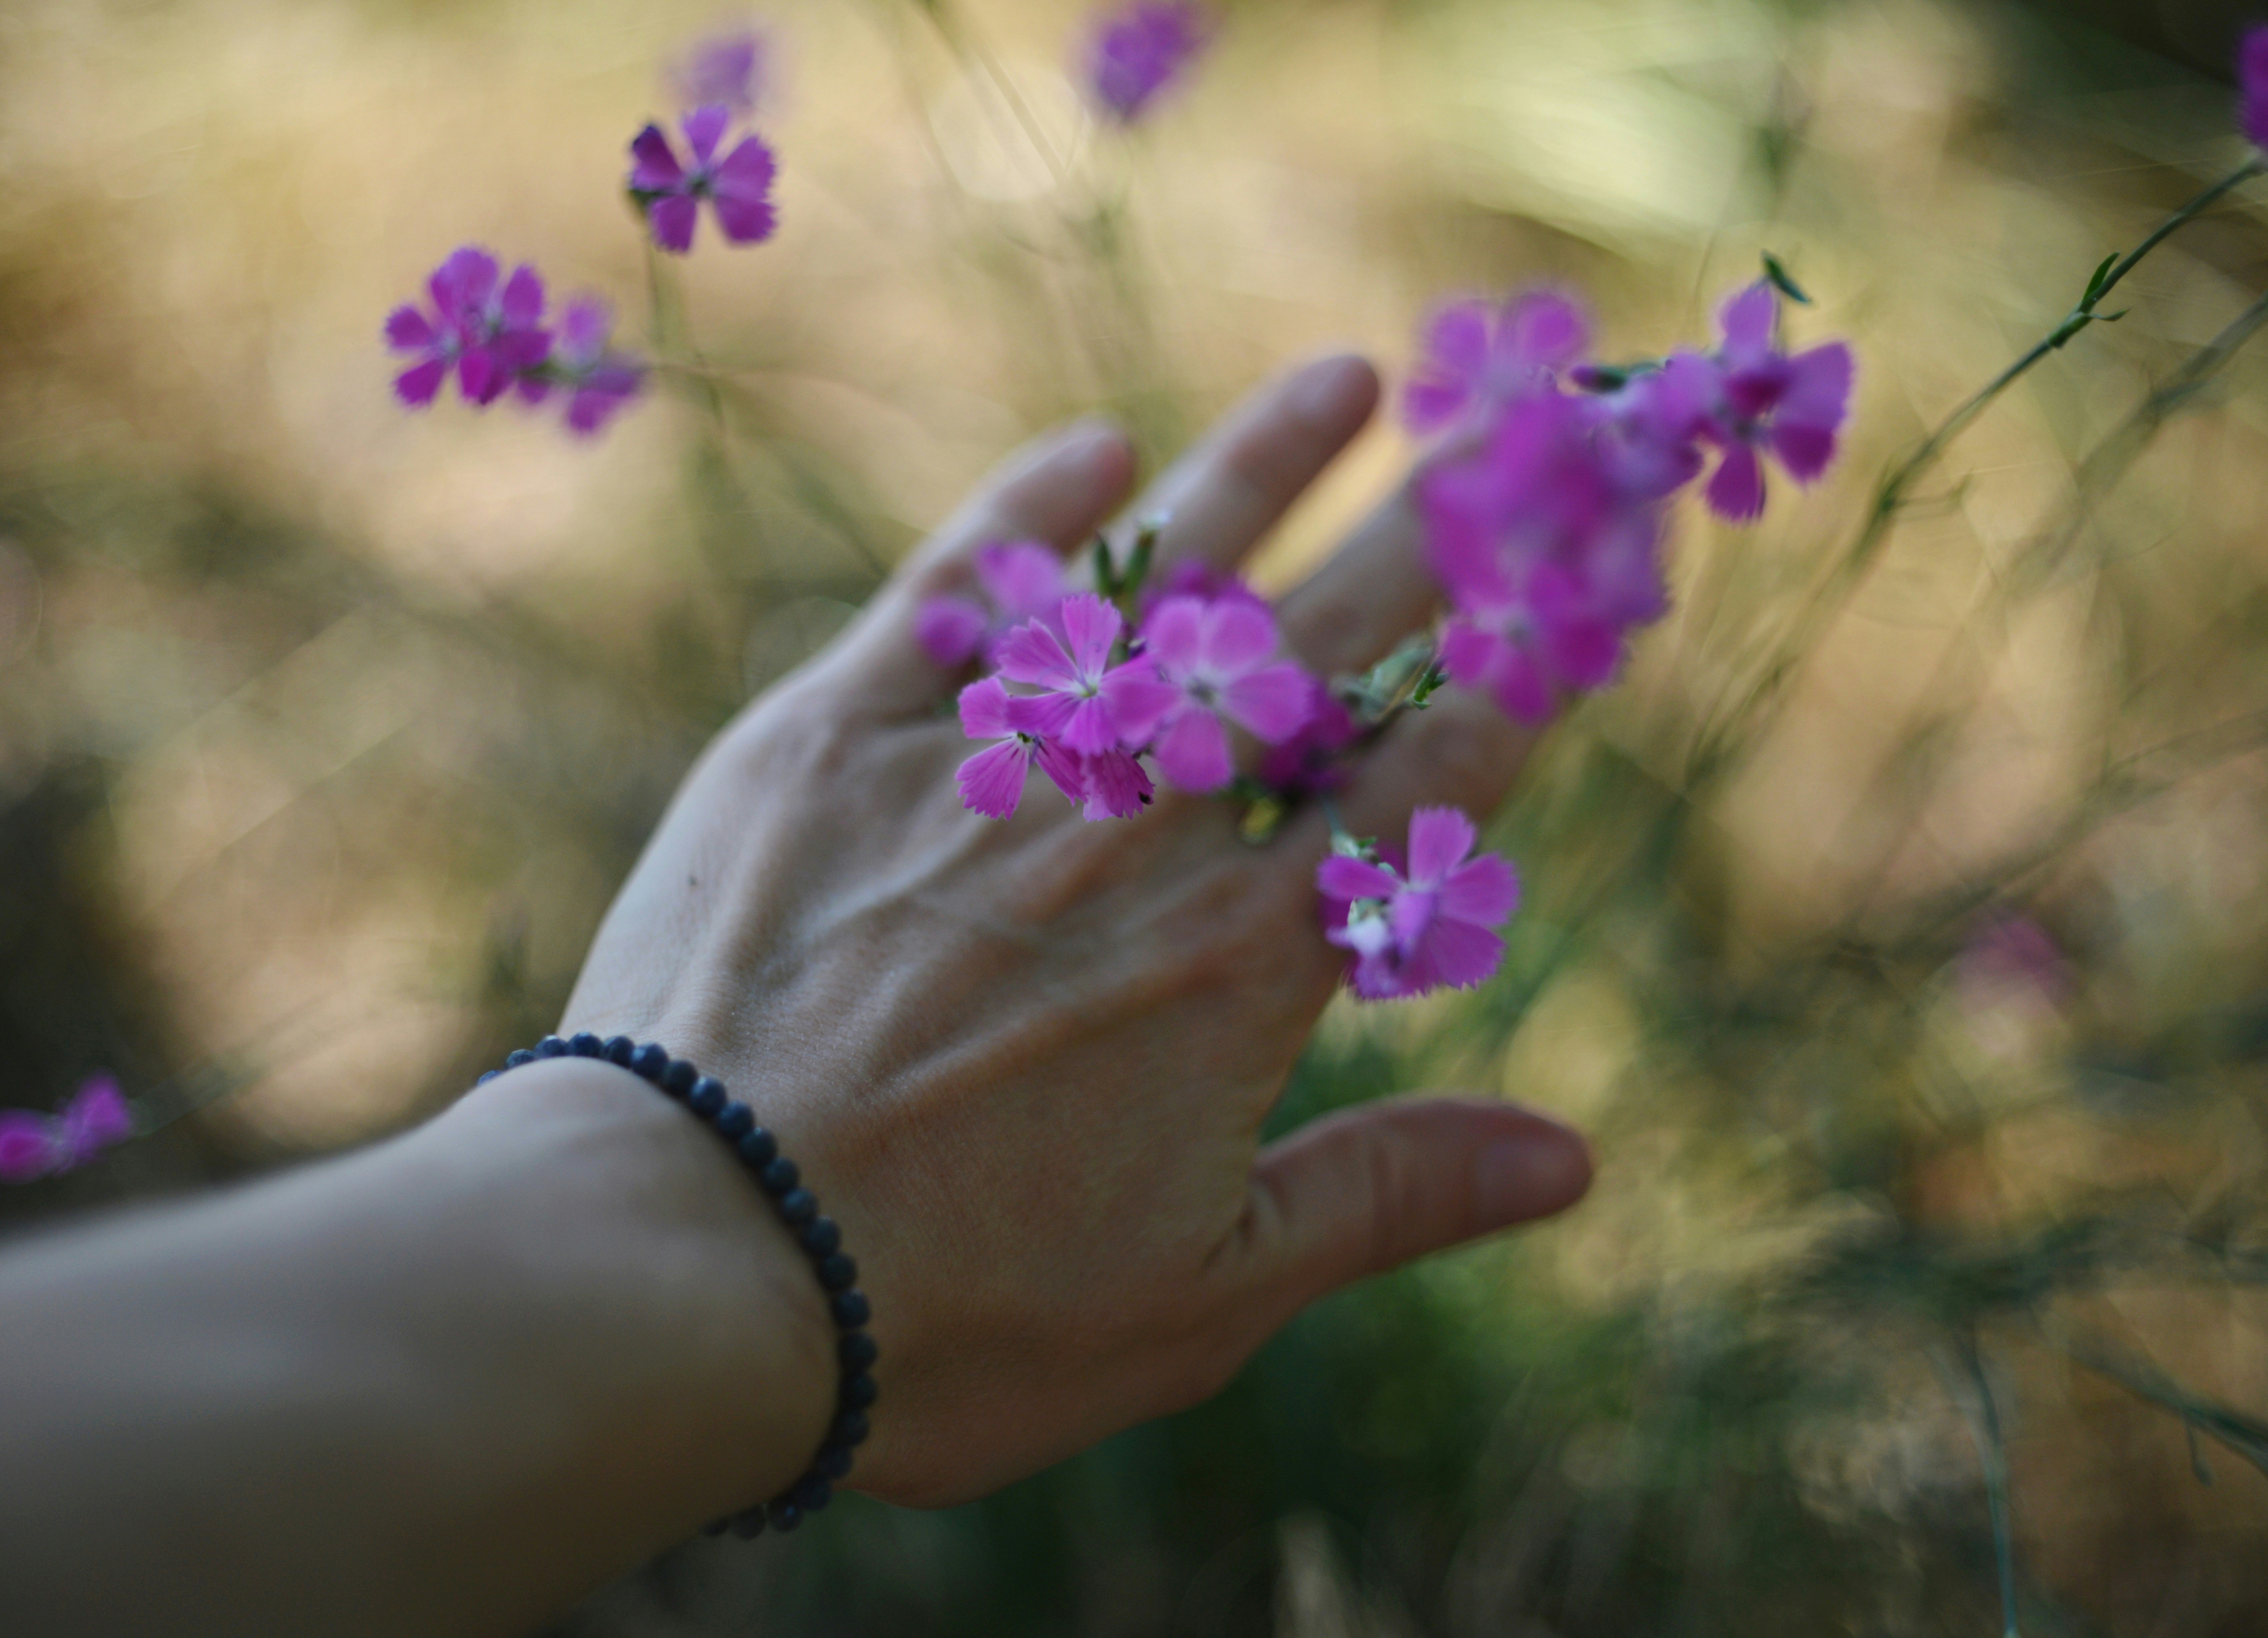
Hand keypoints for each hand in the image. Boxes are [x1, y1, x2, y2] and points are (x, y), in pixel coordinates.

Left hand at [555, 355, 1593, 1507]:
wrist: (688, 1270)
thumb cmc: (949, 1317)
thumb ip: (1389, 1198)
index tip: (1579, 592)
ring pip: (1156, 582)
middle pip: (1322, 648)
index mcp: (1240, 961)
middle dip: (1438, 534)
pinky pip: (954, 591)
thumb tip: (1573, 1161)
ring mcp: (984, 765)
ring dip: (1262, 467)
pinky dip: (1029, 511)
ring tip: (1346, 373)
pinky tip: (1093, 448)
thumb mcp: (1201, 1297)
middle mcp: (1136, 830)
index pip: (1420, 781)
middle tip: (1517, 430)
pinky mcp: (831, 739)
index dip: (1519, 679)